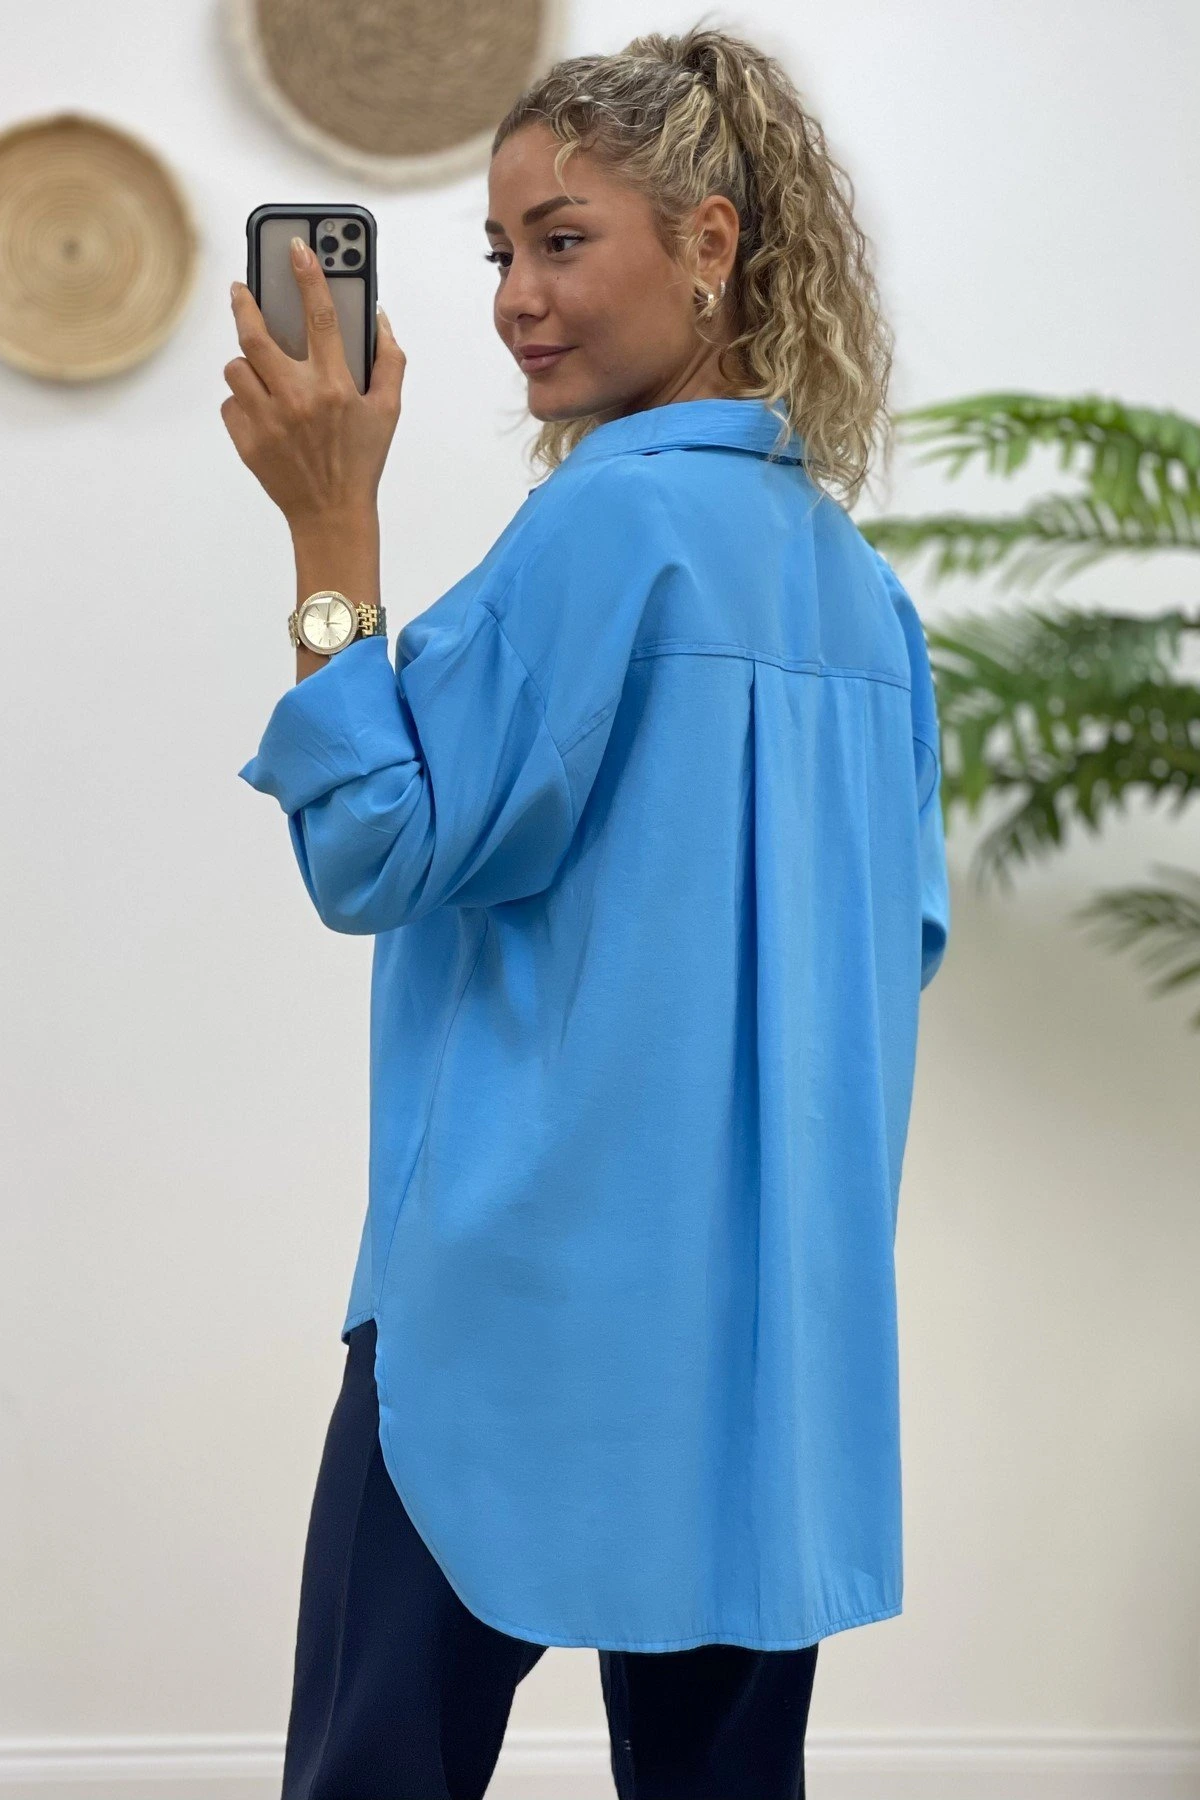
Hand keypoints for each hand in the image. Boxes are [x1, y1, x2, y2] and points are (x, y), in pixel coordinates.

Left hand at [221, 239, 405, 529]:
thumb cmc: (361, 460)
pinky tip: (265, 411)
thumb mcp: (387, 410)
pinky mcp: (246, 440)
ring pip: (237, 368)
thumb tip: (378, 316)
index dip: (309, 274)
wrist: (330, 515)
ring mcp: (267, 420)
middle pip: (255, 335)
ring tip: (265, 372)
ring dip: (248, 364)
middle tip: (241, 288)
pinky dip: (244, 400)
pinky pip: (232, 402)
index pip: (320, 316)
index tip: (297, 246)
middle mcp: (298, 399)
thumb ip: (389, 359)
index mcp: (336, 386)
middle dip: (244, 303)